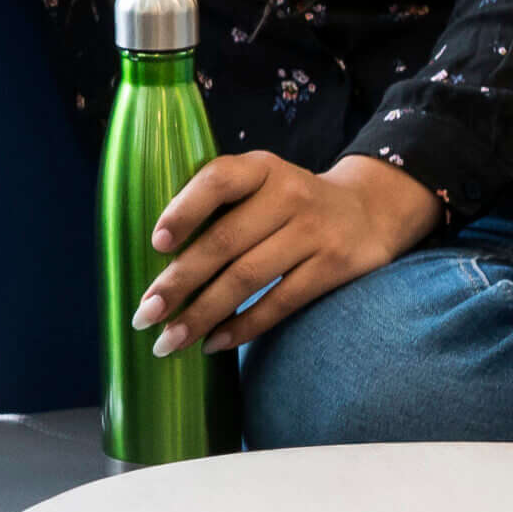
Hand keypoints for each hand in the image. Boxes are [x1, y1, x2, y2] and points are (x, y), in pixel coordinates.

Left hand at [132, 152, 444, 356]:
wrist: (369, 210)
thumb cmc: (288, 203)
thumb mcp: (260, 184)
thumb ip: (219, 206)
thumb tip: (155, 259)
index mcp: (260, 168)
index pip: (218, 181)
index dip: (184, 211)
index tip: (156, 244)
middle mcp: (288, 194)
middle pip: (225, 241)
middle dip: (179, 283)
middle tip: (143, 315)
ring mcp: (314, 231)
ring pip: (247, 278)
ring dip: (203, 314)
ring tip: (168, 340)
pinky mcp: (334, 266)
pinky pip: (280, 302)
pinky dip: (243, 326)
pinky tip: (213, 343)